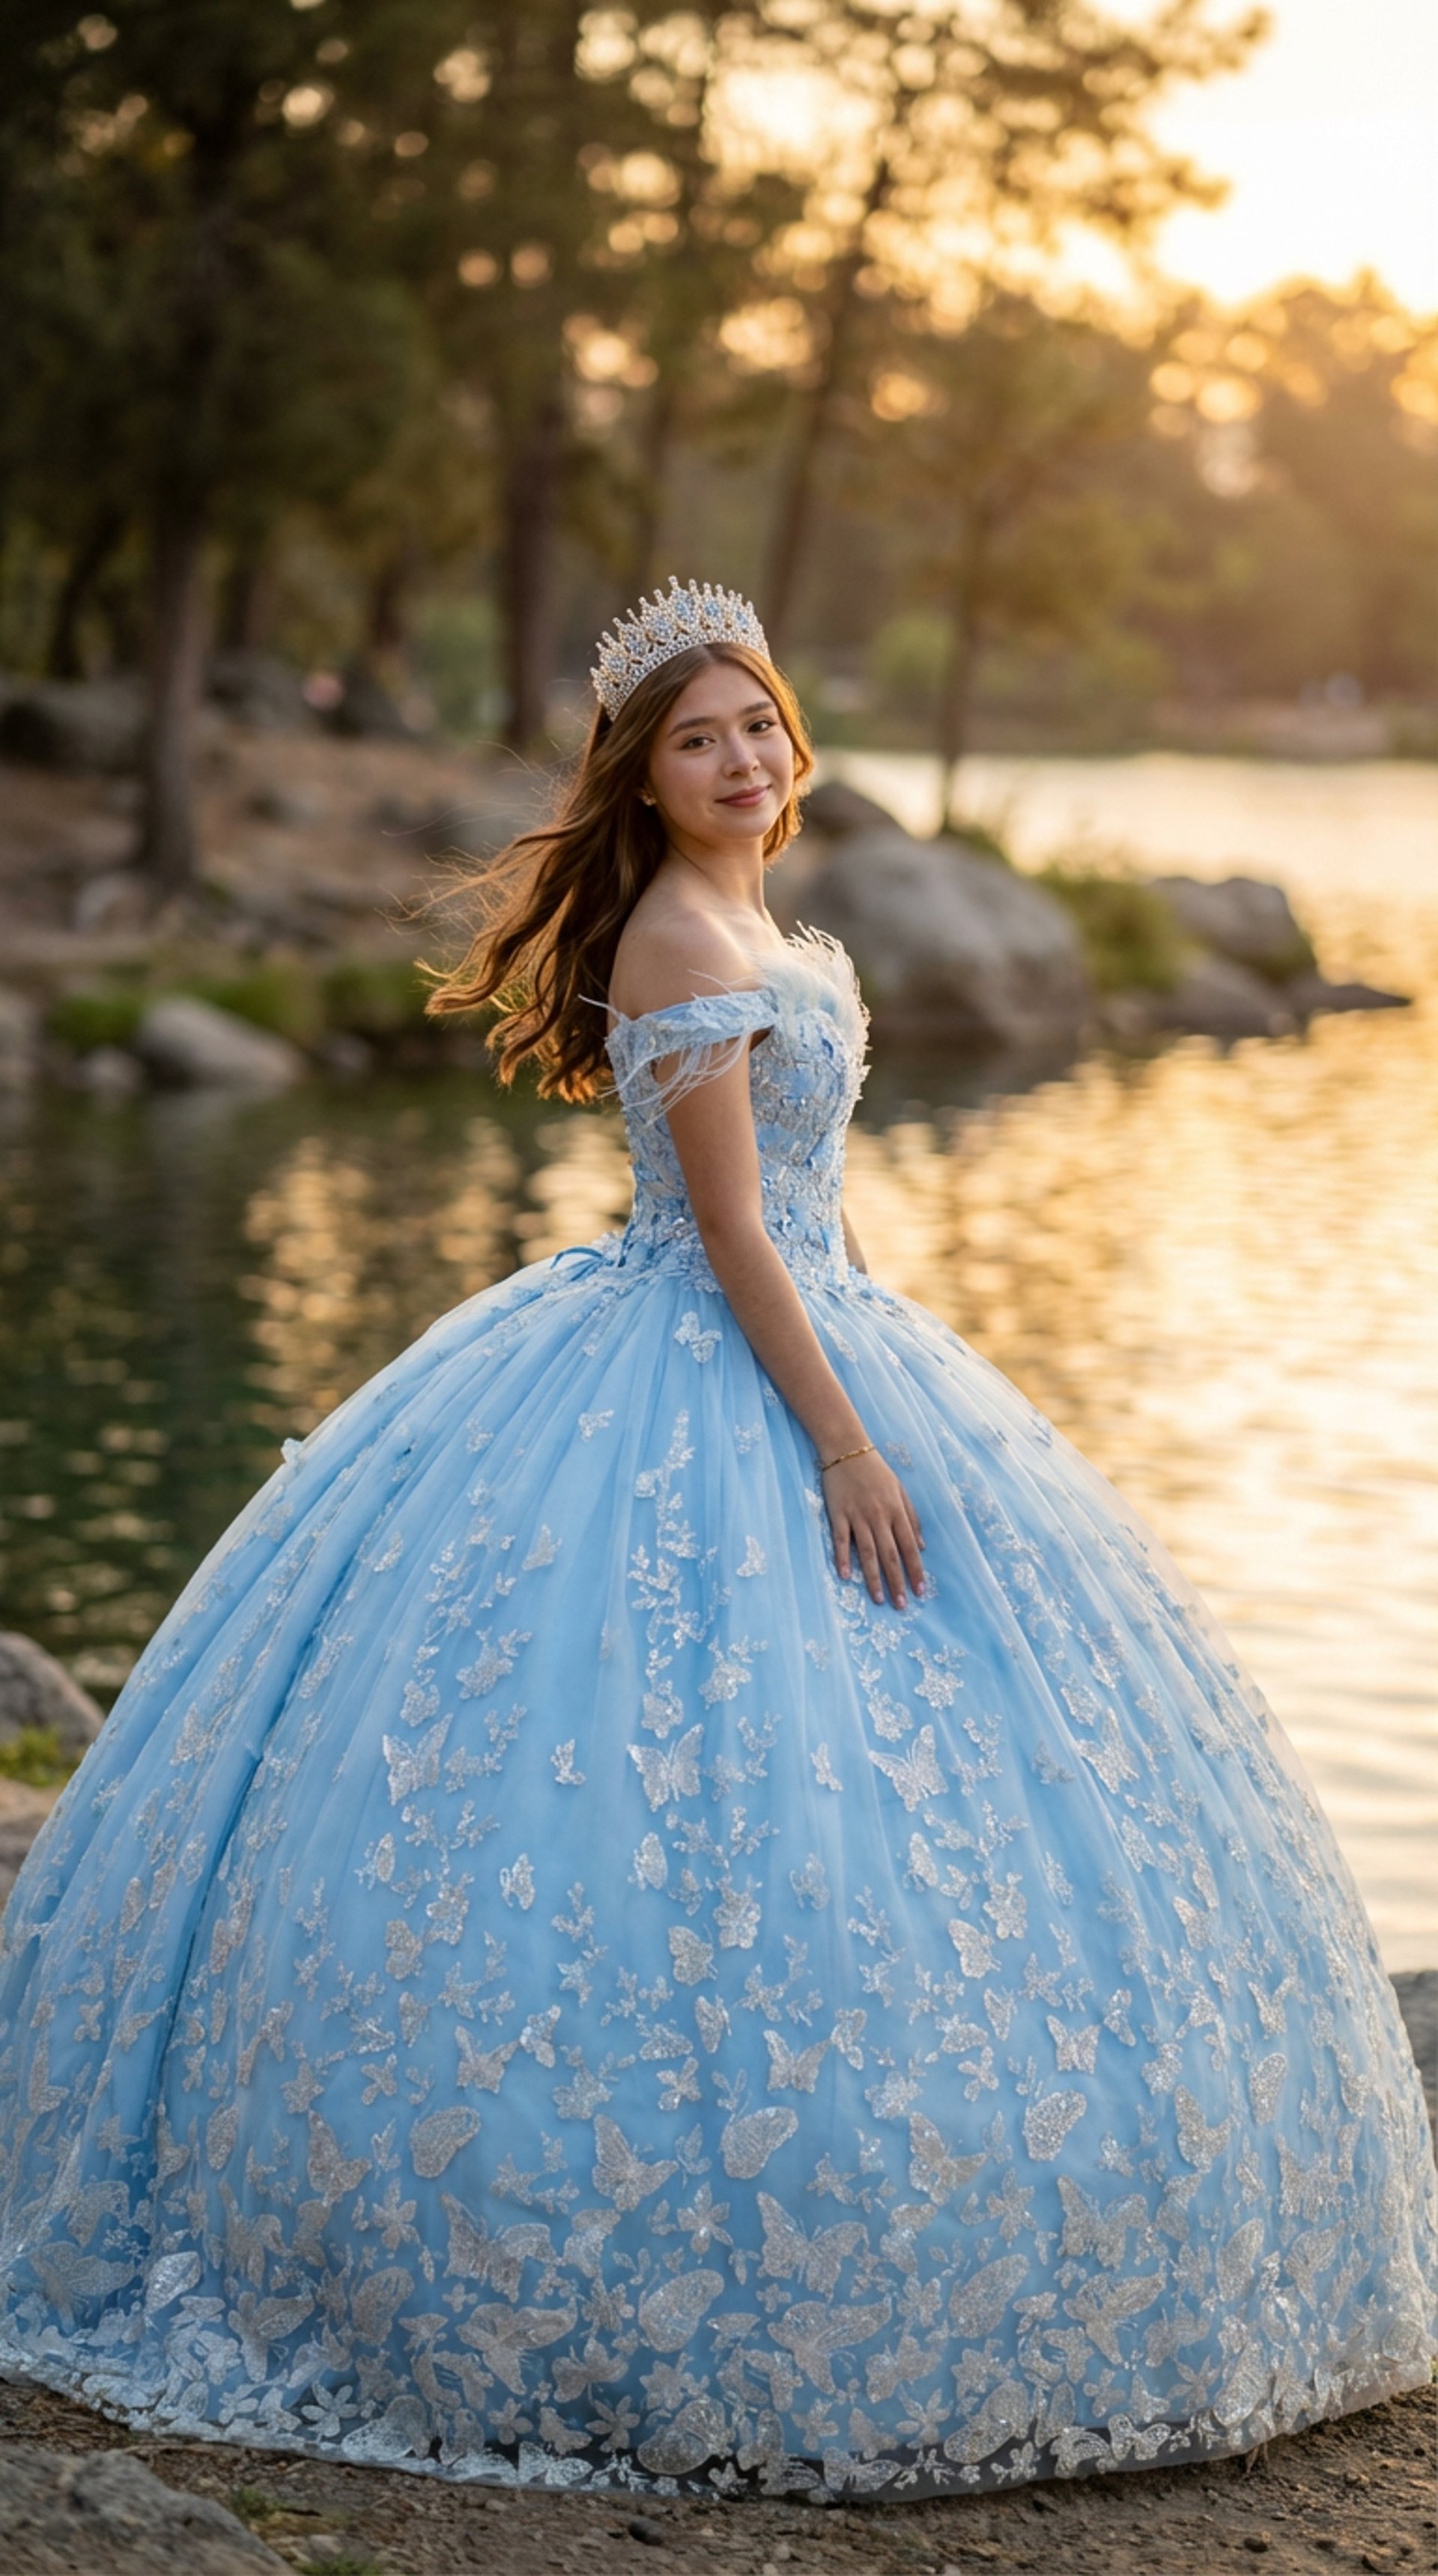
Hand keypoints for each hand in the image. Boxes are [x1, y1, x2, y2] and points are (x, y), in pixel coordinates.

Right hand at [822, 1449, 924, 1608]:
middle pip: (890, 1554)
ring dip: (873, 1578)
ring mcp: (858, 1516)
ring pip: (868, 1552)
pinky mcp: (838, 1514)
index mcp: (896, 1511)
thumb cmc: (876, 1471)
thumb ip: (911, 1518)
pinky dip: (843, 1558)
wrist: (847, 1449)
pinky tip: (845, 1576)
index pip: (909, 1547)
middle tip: (901, 1605)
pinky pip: (841, 1540)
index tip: (920, 1591)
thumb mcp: (900, 1491)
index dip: (915, 1570)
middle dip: (897, 1582)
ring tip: (879, 1599)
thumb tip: (923, 1546)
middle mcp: (879, 1516)